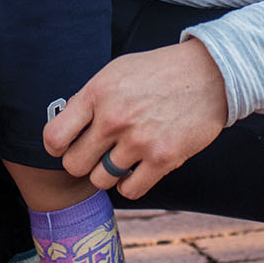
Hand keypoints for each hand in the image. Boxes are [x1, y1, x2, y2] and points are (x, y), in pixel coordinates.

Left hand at [43, 40, 228, 199]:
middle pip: (75, 165)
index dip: (57, 147)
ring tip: (122, 157)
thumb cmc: (159, 72)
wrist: (209, 74)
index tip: (68, 145)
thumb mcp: (116, 72)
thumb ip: (90, 99)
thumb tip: (65, 125)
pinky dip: (130, 184)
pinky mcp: (163, 159)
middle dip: (83, 162)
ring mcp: (138, 140)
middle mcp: (114, 117)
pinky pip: (130, 190)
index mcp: (98, 93)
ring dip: (109, 173)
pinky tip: (137, 169)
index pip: (54, 137)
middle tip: (98, 153)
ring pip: (101, 180)